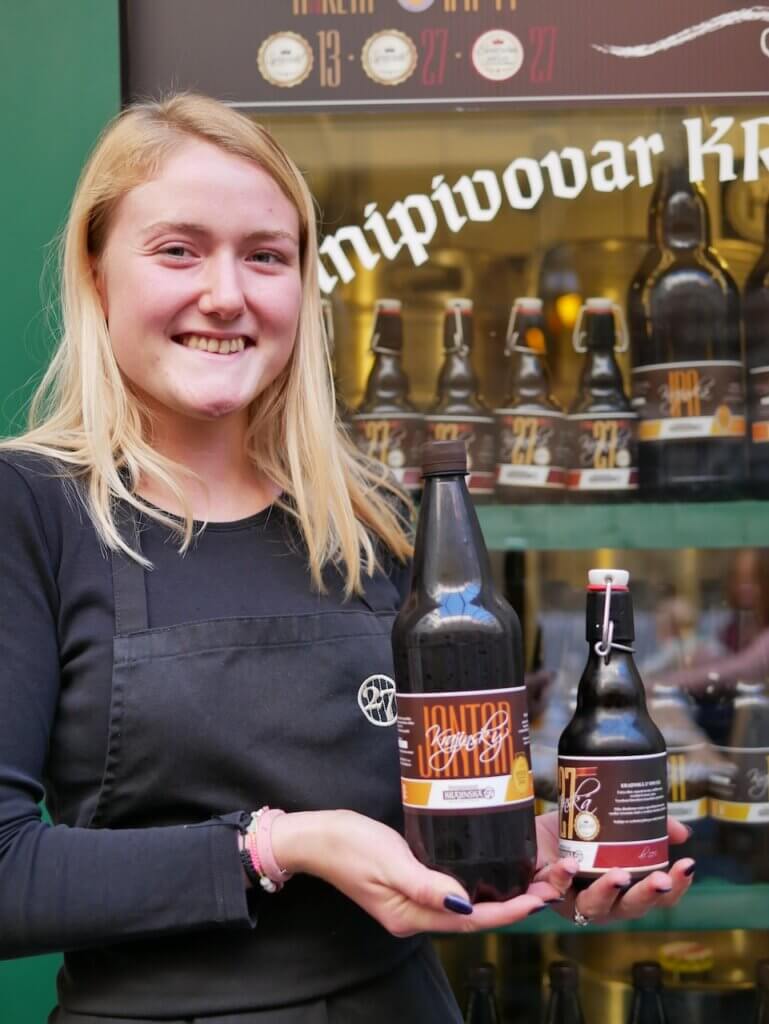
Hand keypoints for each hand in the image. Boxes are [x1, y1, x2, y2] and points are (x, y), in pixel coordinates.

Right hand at [271, 809, 577, 937]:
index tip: (539, 899)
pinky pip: (449, 892)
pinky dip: (475, 886)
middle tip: (548, 885)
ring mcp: (410, 903)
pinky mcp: (408, 886)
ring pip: (464, 906)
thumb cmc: (348, 844)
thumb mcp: (389, 860)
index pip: (470, 919)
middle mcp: (414, 916)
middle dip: (511, 904)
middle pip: (472, 916)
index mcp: (410, 915)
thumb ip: (425, 883)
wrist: (315, 837)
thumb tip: (464, 903)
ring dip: (497, 895)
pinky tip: (490, 872)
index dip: (507, 911)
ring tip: (530, 880)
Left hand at [536, 812, 694, 924]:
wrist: (530, 833)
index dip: (676, 887)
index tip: (688, 865)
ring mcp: (574, 900)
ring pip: (594, 906)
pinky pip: (554, 890)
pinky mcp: (546, 891)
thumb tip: (684, 832)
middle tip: (660, 879)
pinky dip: (561, 879)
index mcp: (624, 890)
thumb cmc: (574, 836)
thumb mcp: (610, 825)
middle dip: (647, 894)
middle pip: (631, 907)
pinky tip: (569, 866)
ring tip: (619, 875)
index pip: (658, 898)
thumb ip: (644, 827)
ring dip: (607, 892)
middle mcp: (604, 902)